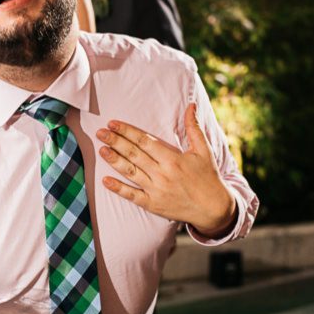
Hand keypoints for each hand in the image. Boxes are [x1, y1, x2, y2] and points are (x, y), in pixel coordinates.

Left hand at [97, 103, 236, 235]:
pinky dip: (118, 188)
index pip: (145, 141)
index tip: (113, 124)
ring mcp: (156, 190)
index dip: (128, 131)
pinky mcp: (153, 204)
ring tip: (101, 150)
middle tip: (101, 132)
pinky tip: (105, 180)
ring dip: (114, 161)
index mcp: (173, 159)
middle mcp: (162, 174)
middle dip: (116, 142)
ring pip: (130, 172)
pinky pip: (132, 195)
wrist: (213, 208)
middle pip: (134, 154)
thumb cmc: (208, 176)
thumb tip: (191, 105)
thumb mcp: (204, 150)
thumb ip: (193, 127)